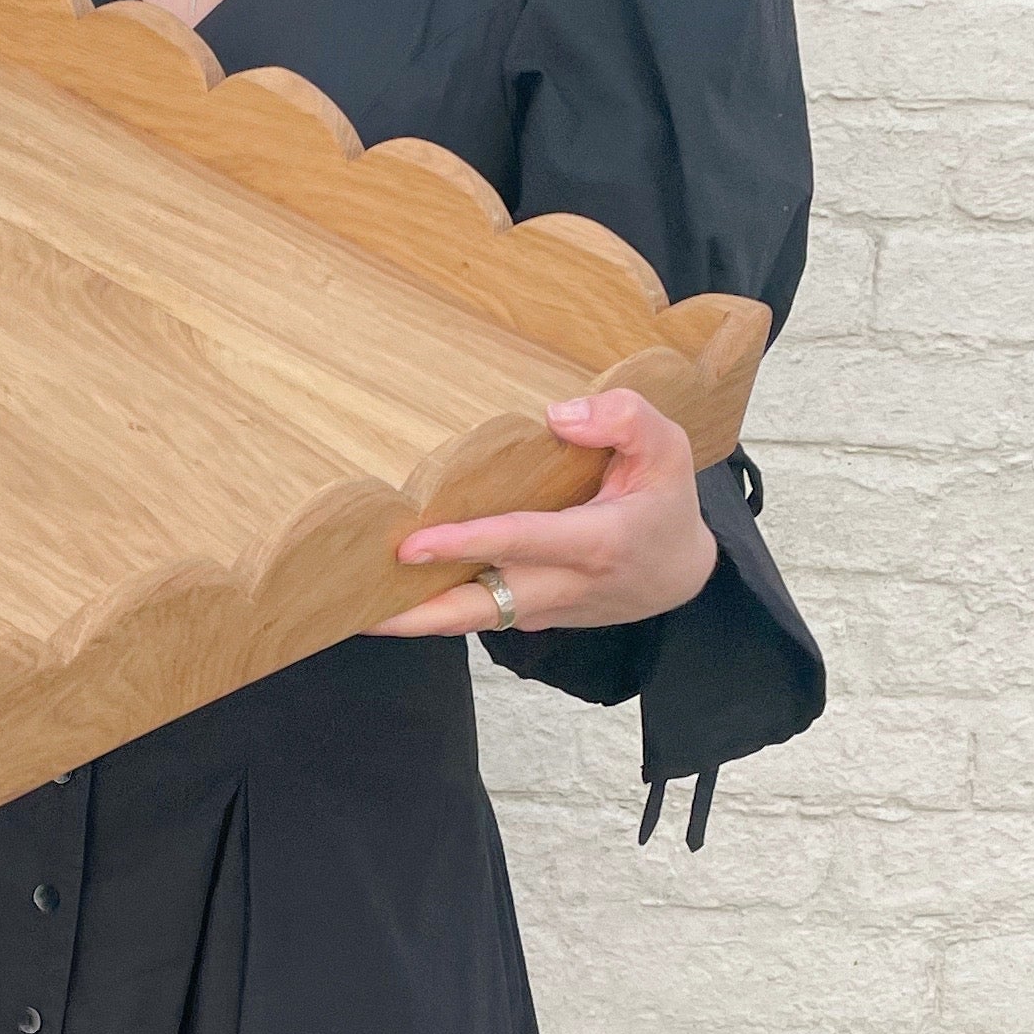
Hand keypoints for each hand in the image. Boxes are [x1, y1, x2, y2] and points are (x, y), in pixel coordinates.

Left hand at [373, 387, 717, 639]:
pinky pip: (478, 612)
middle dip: (417, 615)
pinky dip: (437, 608)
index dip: (466, 543)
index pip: (522, 541)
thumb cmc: (665, 502)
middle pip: (481, 608)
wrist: (680, 574)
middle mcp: (566, 585)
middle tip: (357, 610)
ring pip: (472, 618)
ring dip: (415, 617)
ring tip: (353, 606)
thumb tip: (556, 416)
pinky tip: (393, 592)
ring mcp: (546, 609)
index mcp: (597, 542)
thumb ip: (623, 418)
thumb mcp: (668, 449)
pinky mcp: (533, 616)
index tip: (411, 545)